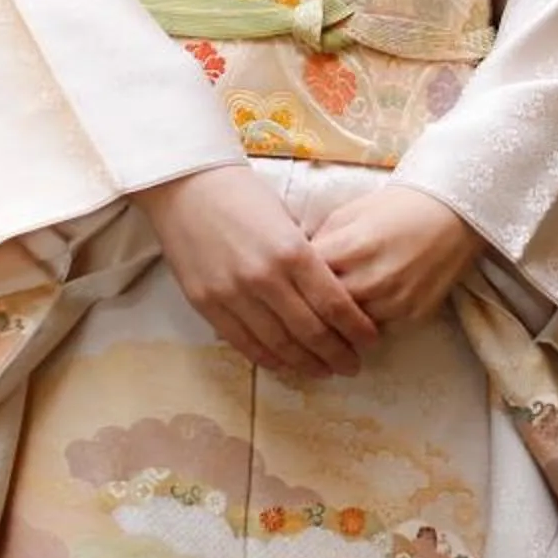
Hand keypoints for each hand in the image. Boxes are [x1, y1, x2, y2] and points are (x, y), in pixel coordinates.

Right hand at [135, 165, 379, 376]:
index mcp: (292, 252)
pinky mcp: (207, 305)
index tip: (370, 340)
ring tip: (324, 370)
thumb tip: (330, 291)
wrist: (186, 186)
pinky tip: (286, 365)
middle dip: (337, 353)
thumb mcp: (287, 219)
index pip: (334, 304)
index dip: (356, 329)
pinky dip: (269, 359)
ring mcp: (233, 295)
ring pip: (279, 344)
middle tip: (353, 365)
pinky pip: (244, 343)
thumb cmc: (243, 194)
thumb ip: (306, 258)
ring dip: (306, 363)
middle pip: (311, 331)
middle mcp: (265, 278)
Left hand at [306, 186, 484, 326]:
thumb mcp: (348, 214)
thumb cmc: (395, 208)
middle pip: (322, 311)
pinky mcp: (412, 317)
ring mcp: (394, 302)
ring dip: (335, 324)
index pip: (304, 280)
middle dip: (308, 309)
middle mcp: (372, 279)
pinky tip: (358, 316)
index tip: (284, 284)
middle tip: (298, 307)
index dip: (290, 282)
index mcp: (351, 248)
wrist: (451, 214)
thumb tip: (291, 266)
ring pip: (347, 330)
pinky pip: (375, 332)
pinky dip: (363, 328)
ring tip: (326, 315)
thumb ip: (319, 242)